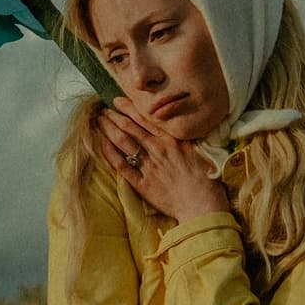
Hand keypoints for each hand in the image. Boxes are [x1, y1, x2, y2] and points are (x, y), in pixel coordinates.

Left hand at [95, 101, 229, 226]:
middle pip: (130, 128)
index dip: (129, 108)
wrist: (203, 204)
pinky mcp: (142, 184)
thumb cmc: (205, 178)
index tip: (118, 100)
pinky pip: (121, 165)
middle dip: (114, 117)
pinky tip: (102, 144)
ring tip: (99, 122)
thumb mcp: (197, 150)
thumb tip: (174, 125)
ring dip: (109, 130)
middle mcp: (157, 149)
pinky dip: (110, 153)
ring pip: (123, 143)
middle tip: (103, 110)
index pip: (145, 118)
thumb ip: (182, 137)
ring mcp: (148, 166)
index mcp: (171, 140)